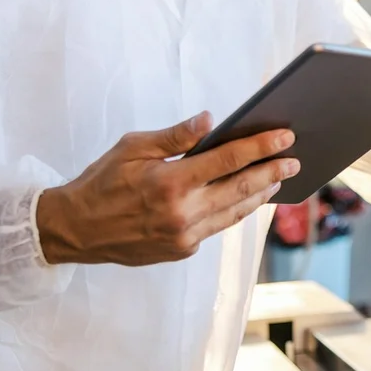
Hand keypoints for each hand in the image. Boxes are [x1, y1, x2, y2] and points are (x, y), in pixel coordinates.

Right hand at [36, 113, 296, 265]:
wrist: (75, 230)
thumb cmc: (101, 182)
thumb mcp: (132, 147)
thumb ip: (174, 136)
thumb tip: (210, 121)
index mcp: (169, 182)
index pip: (228, 160)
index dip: (261, 147)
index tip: (285, 136)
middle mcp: (181, 213)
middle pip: (241, 189)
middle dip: (272, 172)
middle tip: (295, 160)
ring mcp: (183, 236)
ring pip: (234, 212)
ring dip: (260, 194)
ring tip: (279, 178)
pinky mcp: (181, 250)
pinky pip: (216, 226)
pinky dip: (234, 210)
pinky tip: (247, 198)